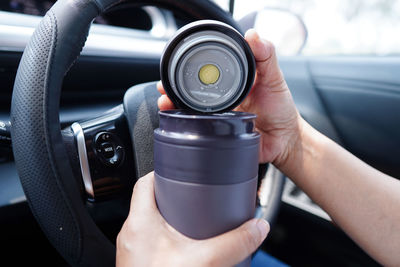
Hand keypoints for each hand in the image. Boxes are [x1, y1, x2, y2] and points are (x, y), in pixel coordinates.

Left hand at [117, 172, 268, 266]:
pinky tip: (187, 244)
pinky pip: (153, 239)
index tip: (183, 169)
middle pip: (152, 199)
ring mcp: (135, 249)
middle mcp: (132, 233)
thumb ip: (234, 243)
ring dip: (173, 216)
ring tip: (196, 215)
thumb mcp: (204, 261)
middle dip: (175, 194)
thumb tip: (258, 227)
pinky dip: (170, 235)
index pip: (146, 181)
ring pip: (152, 220)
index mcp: (140, 222)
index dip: (164, 171)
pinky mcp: (140, 263)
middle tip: (197, 192)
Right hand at [157, 29, 301, 166]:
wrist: (285, 140)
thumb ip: (266, 55)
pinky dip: (185, 129)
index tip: (177, 66)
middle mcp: (219, 101)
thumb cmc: (280, 108)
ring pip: (189, 113)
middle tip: (165, 88)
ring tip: (166, 104)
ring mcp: (217, 119)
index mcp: (229, 85)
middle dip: (173, 90)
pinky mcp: (218, 137)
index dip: (188, 70)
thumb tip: (253, 34)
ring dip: (174, 108)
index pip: (204, 74)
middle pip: (190, 94)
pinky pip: (198, 133)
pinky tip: (180, 125)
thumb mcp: (274, 78)